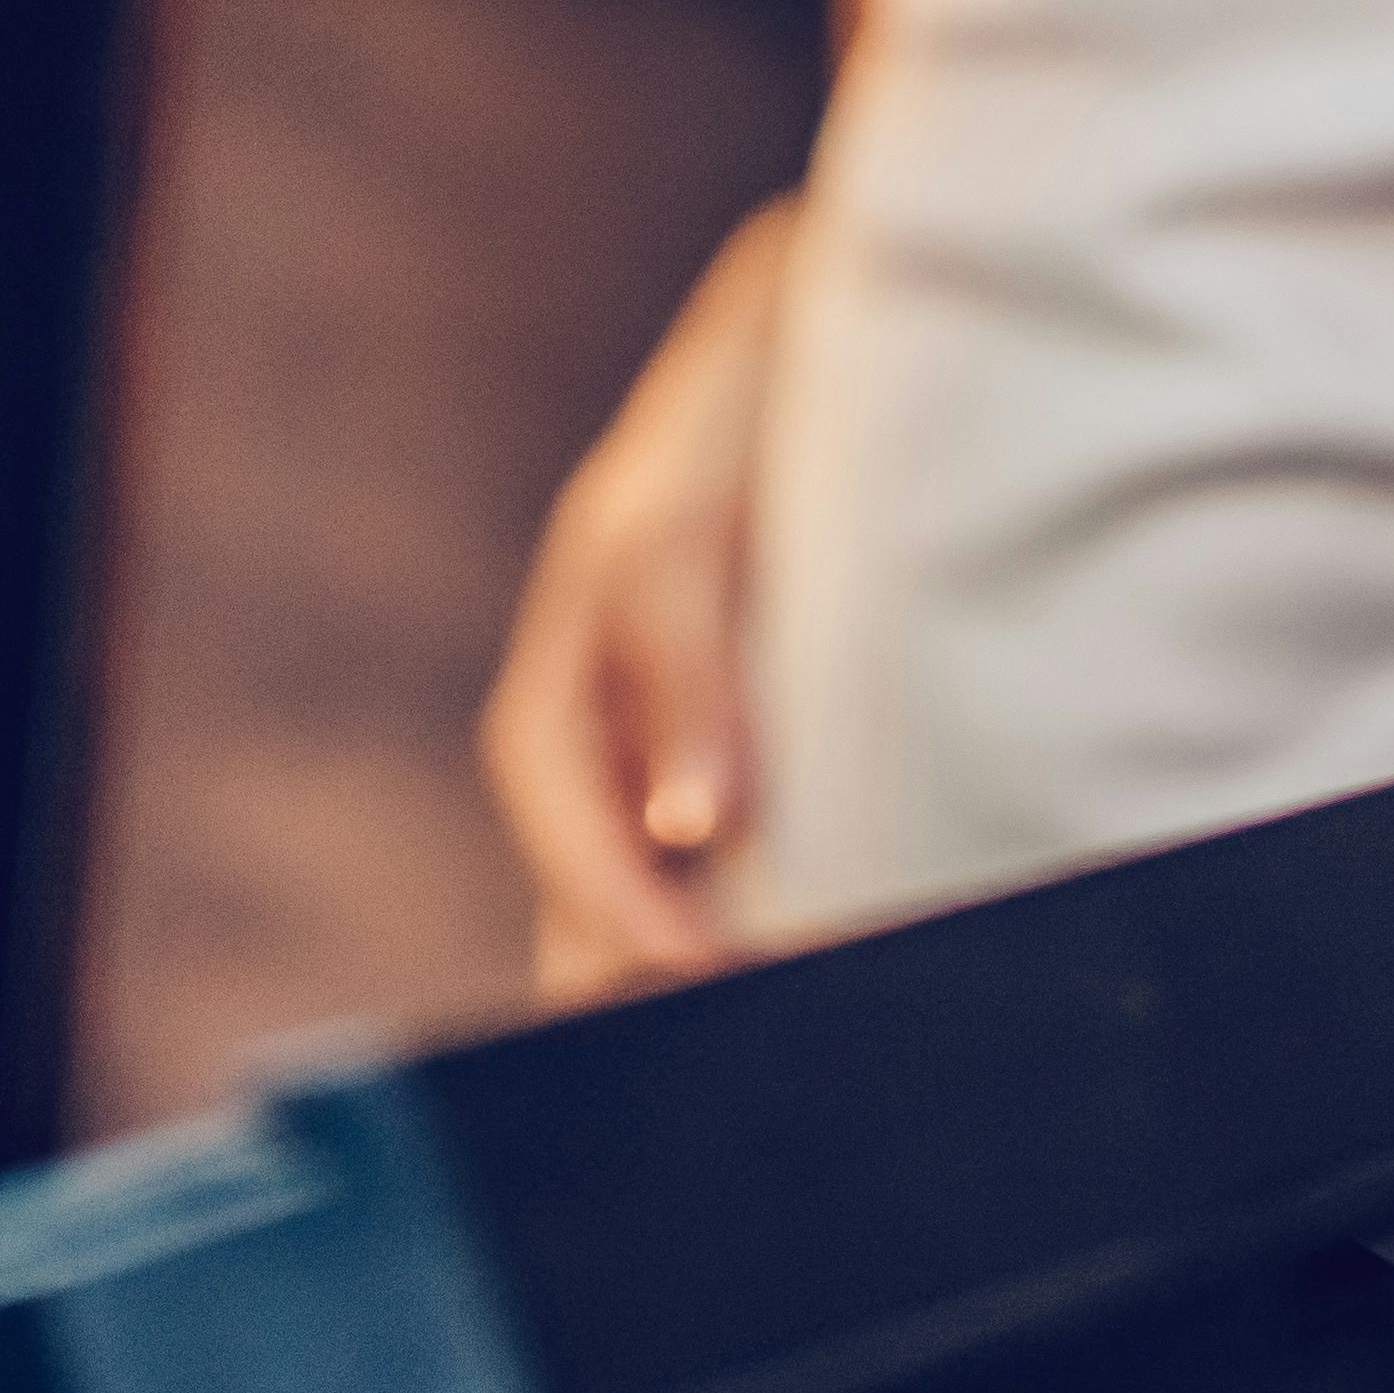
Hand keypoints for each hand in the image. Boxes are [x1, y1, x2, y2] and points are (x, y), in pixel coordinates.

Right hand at [481, 205, 793, 996]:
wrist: (813, 347)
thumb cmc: (723, 432)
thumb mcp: (673, 539)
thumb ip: (678, 676)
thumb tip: (687, 827)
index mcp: (555, 697)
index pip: (562, 834)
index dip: (613, 911)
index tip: (694, 975)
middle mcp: (606, 744)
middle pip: (597, 896)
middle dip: (642, 976)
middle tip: (732, 1045)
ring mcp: (671, 759)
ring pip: (663, 895)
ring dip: (709, 957)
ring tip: (789, 1027)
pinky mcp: (751, 761)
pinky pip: (733, 867)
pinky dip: (765, 913)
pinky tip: (838, 948)